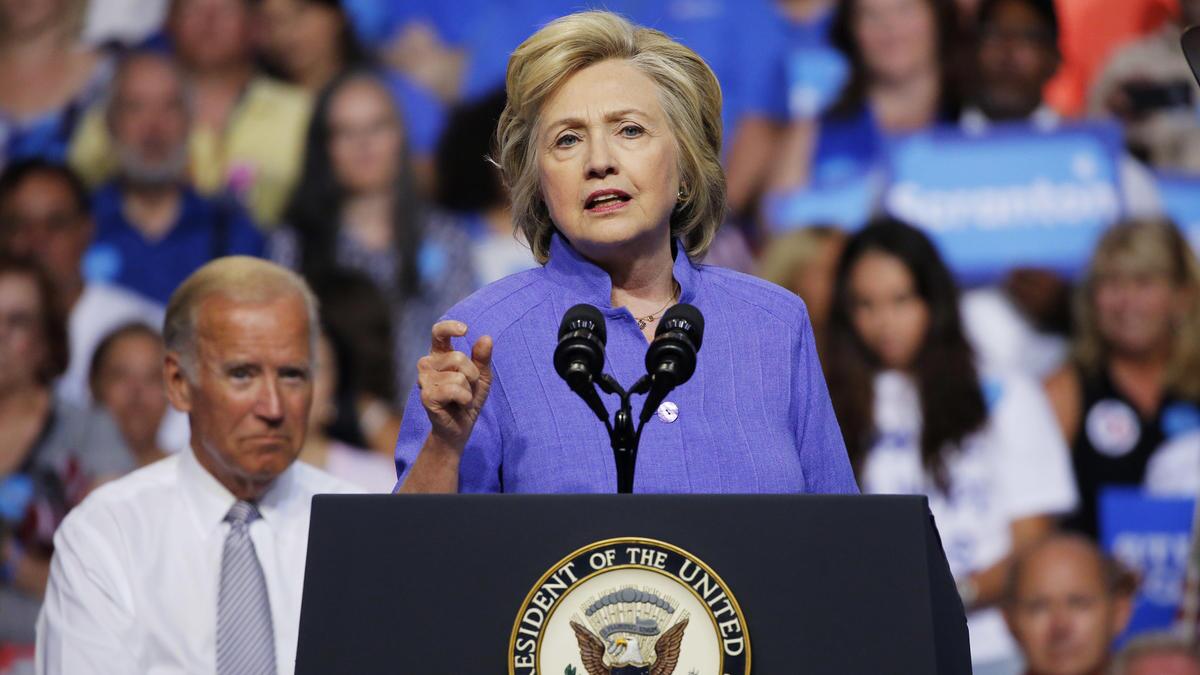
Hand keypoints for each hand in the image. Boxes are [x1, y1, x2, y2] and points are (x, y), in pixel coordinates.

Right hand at [417, 320, 493, 450]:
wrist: (460, 427)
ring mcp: (424, 380)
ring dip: (468, 390)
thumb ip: (483, 357)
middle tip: (468, 388)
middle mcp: (427, 364)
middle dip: (472, 374)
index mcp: (439, 355)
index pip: (438, 333)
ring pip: (458, 376)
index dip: (450, 327)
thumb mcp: (481, 376)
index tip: (464, 330)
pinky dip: (464, 398)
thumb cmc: (468, 399)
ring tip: (462, 398)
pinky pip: (454, 390)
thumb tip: (486, 338)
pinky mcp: (426, 396)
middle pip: (458, 357)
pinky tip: (459, 404)